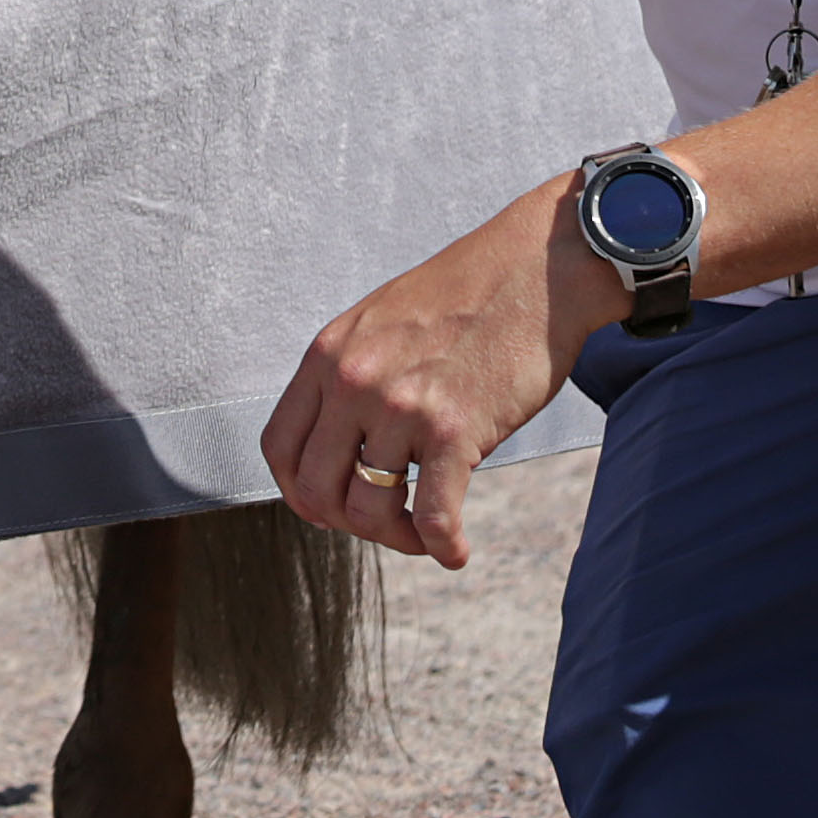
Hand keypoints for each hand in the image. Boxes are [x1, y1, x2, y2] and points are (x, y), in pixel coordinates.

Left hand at [260, 174, 623, 570]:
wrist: (539, 266)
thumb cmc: (471, 297)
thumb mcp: (382, 322)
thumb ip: (353, 375)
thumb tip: (341, 447)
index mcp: (329, 355)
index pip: (279, 448)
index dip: (300, 492)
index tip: (331, 507)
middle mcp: (353, 381)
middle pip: (314, 490)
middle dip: (346, 523)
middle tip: (387, 523)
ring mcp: (401, 406)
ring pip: (367, 511)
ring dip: (396, 538)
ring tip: (424, 533)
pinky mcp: (454, 429)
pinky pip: (432, 517)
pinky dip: (443, 548)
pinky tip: (456, 551)